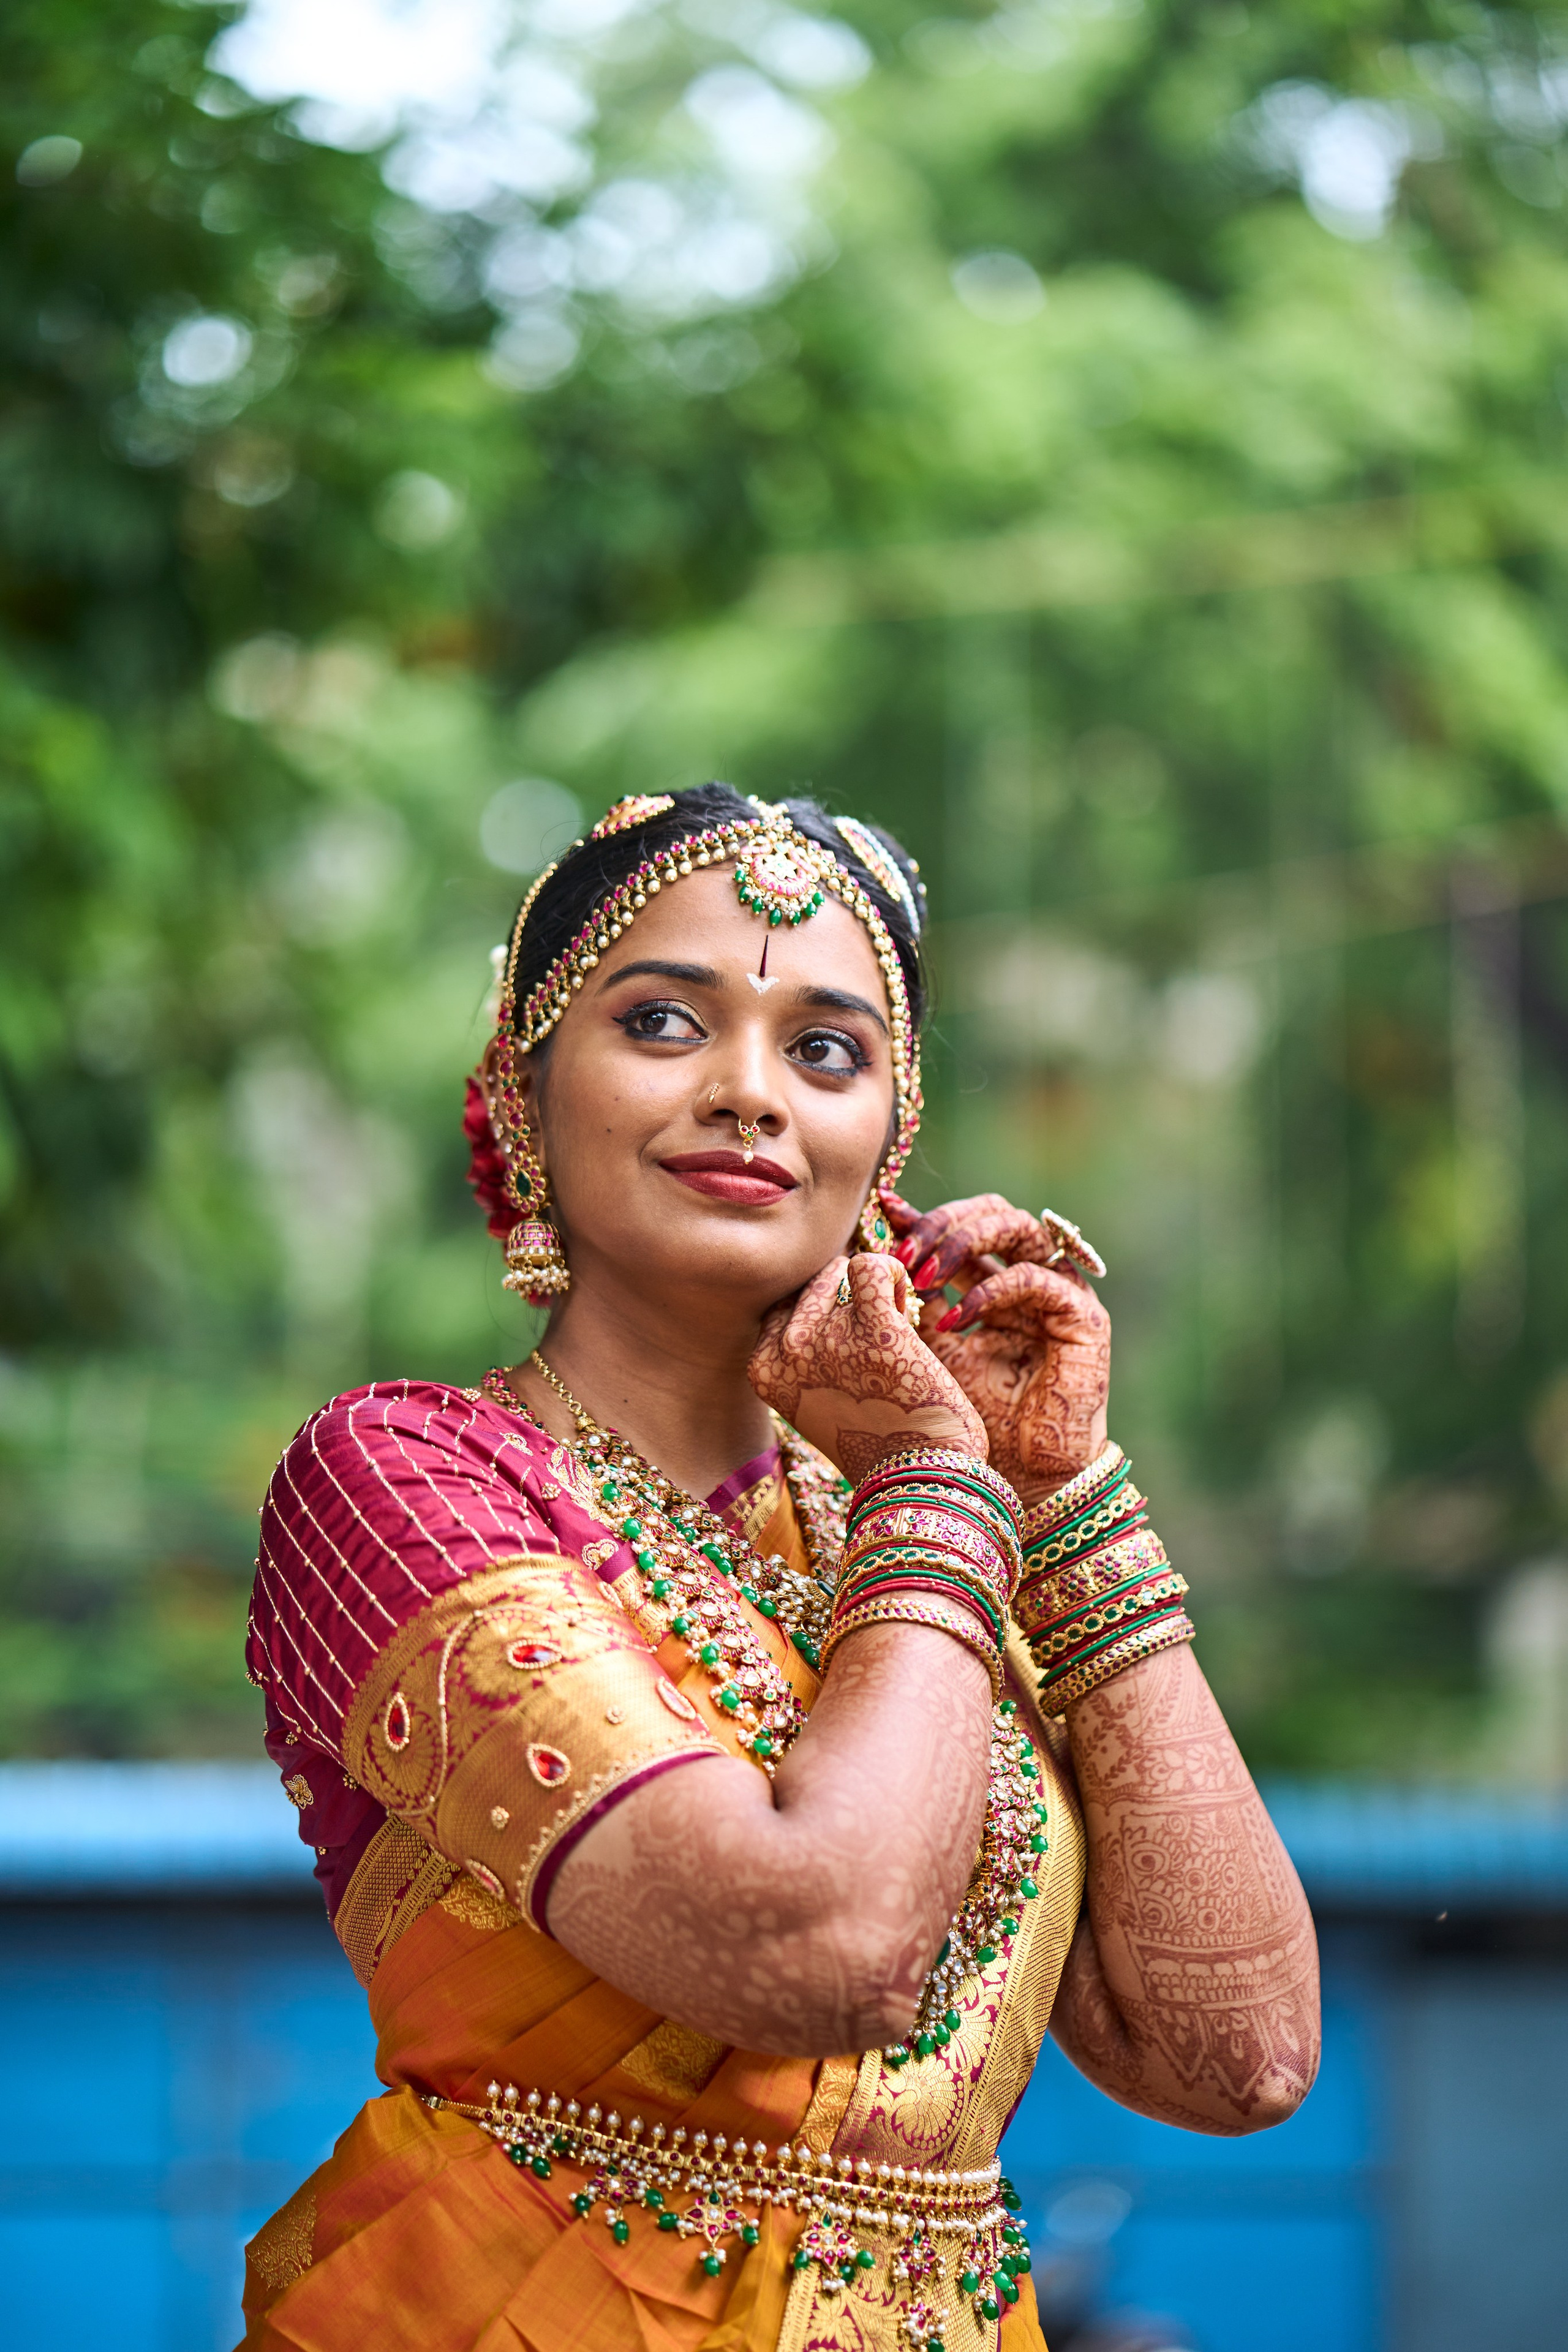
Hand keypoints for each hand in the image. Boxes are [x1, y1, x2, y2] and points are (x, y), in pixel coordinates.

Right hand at [748, 1253, 987, 1482]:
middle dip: (842, 1300)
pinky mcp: (873, 1328)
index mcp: (763, 1369)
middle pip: (807, 1285)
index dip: (819, 1316)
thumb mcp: (815, 1396)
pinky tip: (902, 1299)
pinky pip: (869, 1265)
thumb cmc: (875, 1437)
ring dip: (868, 1290)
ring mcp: (825, 1337)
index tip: (845, 1347)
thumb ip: (805, 1350)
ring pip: (838, 1270)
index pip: (781, 1308)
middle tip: (871, 1342)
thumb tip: (828, 1279)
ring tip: (890, 1330)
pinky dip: (889, 1272)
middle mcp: (785, 1351)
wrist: (918, 1477)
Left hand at [887, 1193, 1109, 1501]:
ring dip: (963, 1243)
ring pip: (1018, 1227)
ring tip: (924, 1278)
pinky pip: (1036, 1278)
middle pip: (991, 1212)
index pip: (960, 1228)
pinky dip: (990, 1291)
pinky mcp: (1084, 1316)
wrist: (1023, 1475)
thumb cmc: (972, 1422)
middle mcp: (1030, 1278)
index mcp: (994, 1282)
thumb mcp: (925, 1352)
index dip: (923, 1216)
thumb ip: (909, 1307)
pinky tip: (955, 1320)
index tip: (882, 1210)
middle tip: (903, 1254)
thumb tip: (867, 1261)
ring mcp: (1061, 1292)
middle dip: (941, 1224)